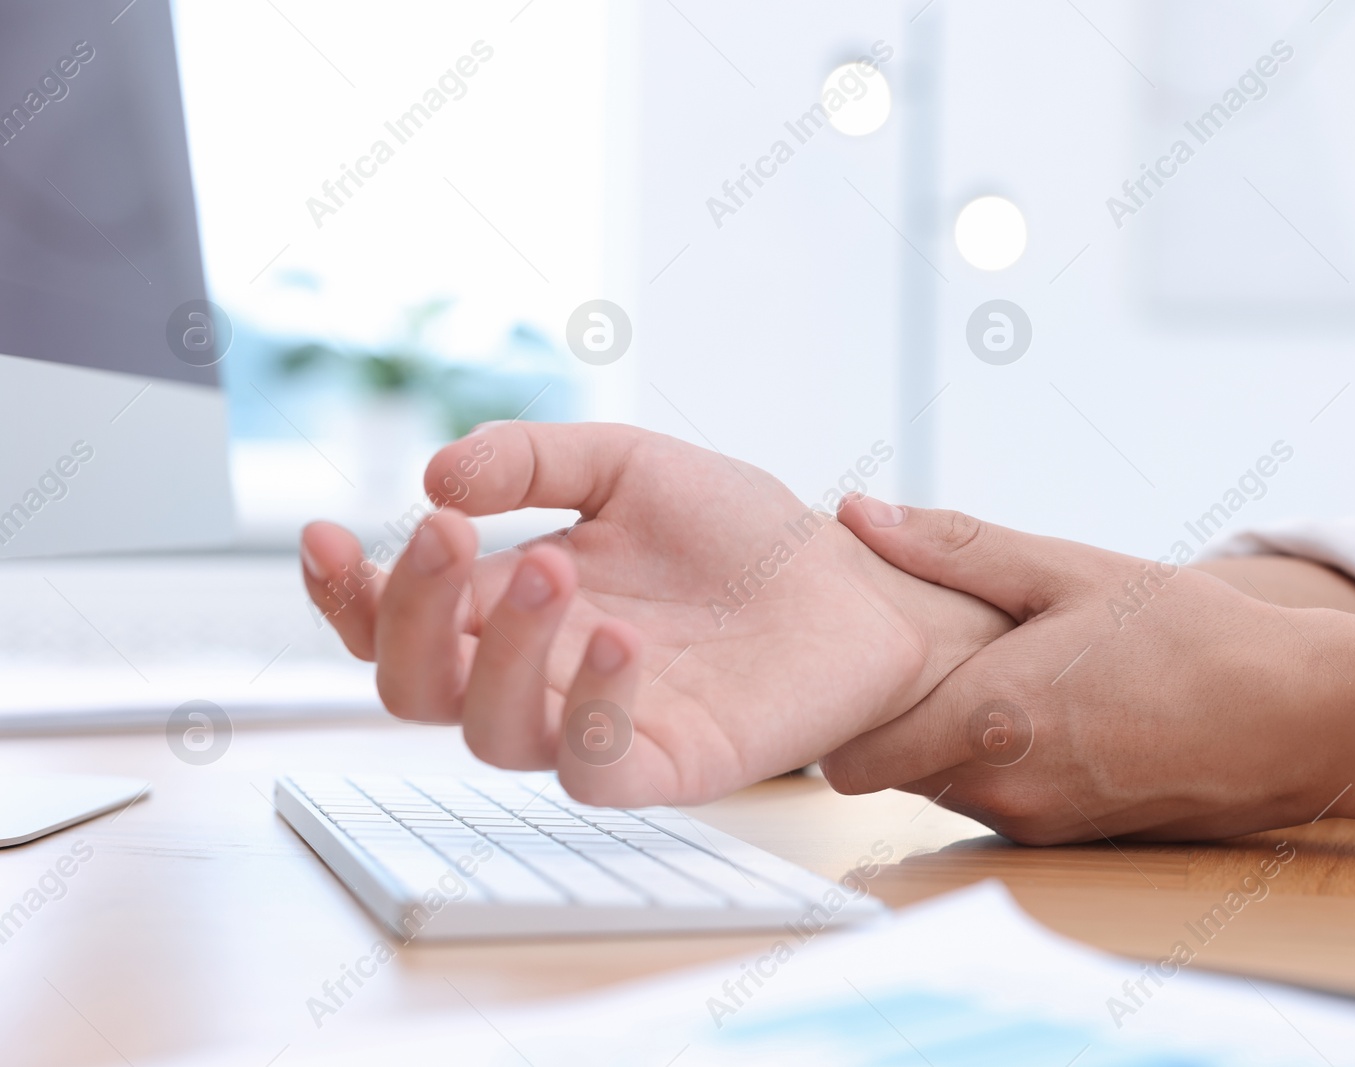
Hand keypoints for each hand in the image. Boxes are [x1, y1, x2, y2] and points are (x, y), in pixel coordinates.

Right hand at [300, 424, 1009, 806]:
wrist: (848, 584)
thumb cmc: (738, 534)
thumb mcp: (627, 464)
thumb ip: (532, 459)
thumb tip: (434, 476)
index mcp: (513, 607)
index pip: (396, 624)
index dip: (345, 594)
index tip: (324, 534)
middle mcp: (541, 673)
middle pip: (417, 687)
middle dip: (408, 615)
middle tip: (447, 534)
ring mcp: (599, 725)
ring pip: (491, 733)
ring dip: (501, 651)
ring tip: (553, 565)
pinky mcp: (667, 765)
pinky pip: (596, 769)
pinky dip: (594, 712)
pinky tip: (623, 640)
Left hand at [823, 497, 1354, 844]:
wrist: (1304, 718)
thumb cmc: (1191, 634)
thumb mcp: (1069, 570)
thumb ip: (952, 546)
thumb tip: (855, 513)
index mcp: (987, 723)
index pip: (850, 761)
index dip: (846, 712)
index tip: (866, 664)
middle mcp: (1001, 792)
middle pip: (895, 769)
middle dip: (901, 715)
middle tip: (940, 650)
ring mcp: (1038, 824)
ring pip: (946, 786)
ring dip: (955, 737)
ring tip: (1009, 670)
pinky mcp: (1071, 839)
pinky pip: (1001, 802)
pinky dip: (1003, 761)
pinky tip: (1054, 709)